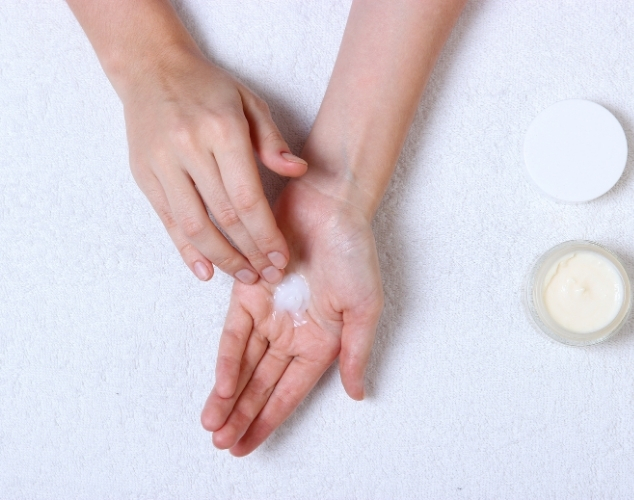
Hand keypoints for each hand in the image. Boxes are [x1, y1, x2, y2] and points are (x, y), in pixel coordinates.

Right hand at [124, 47, 307, 283]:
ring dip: (222, 258)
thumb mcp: (249, 102)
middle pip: (225, 216)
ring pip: (194, 225)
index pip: (248, 197)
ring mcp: (162, 164)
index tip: (282, 257)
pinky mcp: (144, 175)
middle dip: (250, 251)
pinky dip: (186, 249)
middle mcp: (189, 148)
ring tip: (245, 276)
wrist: (151, 68)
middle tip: (269, 275)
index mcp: (222, 129)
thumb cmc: (208, 87)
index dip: (266, 234)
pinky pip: (167, 221)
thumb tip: (298, 170)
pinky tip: (206, 270)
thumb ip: (273, 140)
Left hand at [200, 178, 383, 455]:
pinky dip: (227, 359)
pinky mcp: (248, 291)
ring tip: (213, 425)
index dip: (268, 419)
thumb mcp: (365, 308)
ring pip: (245, 365)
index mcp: (321, 341)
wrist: (329, 204)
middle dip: (242, 415)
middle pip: (262, 384)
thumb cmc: (353, 253)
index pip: (290, 391)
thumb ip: (356, 351)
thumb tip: (357, 394)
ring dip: (229, 395)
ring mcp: (269, 314)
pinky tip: (219, 385)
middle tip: (221, 444)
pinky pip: (234, 333)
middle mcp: (292, 333)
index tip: (245, 445)